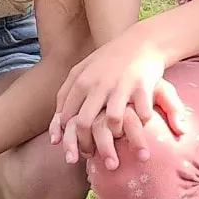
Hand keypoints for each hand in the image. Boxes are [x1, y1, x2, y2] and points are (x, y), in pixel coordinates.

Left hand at [49, 34, 186, 165]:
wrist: (143, 41)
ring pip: (112, 121)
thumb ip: (67, 93)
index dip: (67, 138)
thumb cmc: (111, 59)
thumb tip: (56, 124)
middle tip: (93, 156)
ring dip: (116, 135)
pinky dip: (142, 124)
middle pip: (84, 123)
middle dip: (87, 145)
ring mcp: (120, 85)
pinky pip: (141, 115)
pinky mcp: (142, 86)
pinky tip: (142, 126)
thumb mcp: (83, 70)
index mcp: (80, 80)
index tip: (72, 152)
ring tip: (119, 141)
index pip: (66, 116)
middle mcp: (98, 83)